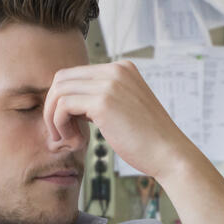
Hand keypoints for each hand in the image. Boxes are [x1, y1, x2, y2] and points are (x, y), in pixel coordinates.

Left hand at [43, 60, 196, 181]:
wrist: (170, 154)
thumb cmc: (149, 139)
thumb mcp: (125, 108)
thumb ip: (102, 99)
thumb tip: (68, 104)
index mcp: (122, 69)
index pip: (76, 74)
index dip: (64, 100)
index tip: (68, 125)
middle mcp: (115, 70)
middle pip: (62, 79)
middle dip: (53, 107)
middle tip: (60, 133)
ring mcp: (110, 84)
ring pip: (58, 92)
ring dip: (54, 118)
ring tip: (66, 140)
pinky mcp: (103, 102)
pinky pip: (63, 106)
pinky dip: (60, 125)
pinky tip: (74, 141)